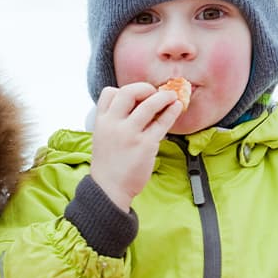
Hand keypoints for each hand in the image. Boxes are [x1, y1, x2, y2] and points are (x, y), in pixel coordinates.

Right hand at [89, 83, 182, 210]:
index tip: (136, 96)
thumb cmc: (109, 165)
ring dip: (164, 97)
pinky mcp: (145, 145)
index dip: (124, 90)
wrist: (109, 189)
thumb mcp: (103, 138)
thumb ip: (115, 122)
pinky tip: (176, 108)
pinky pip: (162, 123)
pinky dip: (171, 112)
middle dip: (145, 88)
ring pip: (149, 104)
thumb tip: (140, 106)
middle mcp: (113, 124)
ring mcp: (130, 134)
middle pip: (129, 92)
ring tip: (172, 96)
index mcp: (101, 121)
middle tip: (155, 92)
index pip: (109, 93)